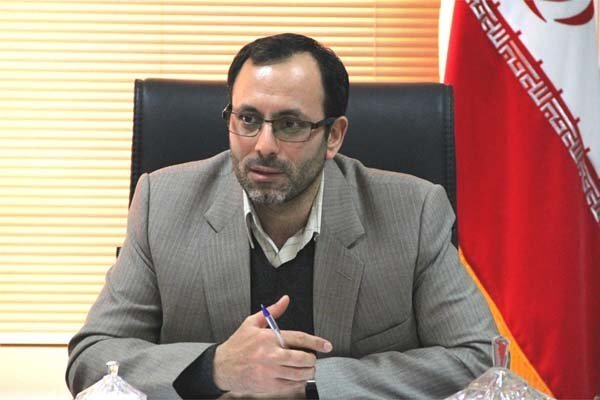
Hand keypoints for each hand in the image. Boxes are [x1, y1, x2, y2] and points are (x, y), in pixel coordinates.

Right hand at [213, 295, 332, 393]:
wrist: (221, 367)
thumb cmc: (237, 345)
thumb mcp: (252, 323)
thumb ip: (272, 312)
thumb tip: (285, 300)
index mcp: (268, 338)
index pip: (299, 338)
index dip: (316, 342)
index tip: (327, 345)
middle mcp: (270, 356)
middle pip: (302, 359)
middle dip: (311, 360)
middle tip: (312, 359)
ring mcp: (269, 372)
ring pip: (299, 374)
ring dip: (307, 372)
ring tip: (306, 369)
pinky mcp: (267, 386)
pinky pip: (290, 386)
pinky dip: (297, 382)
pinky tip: (295, 378)